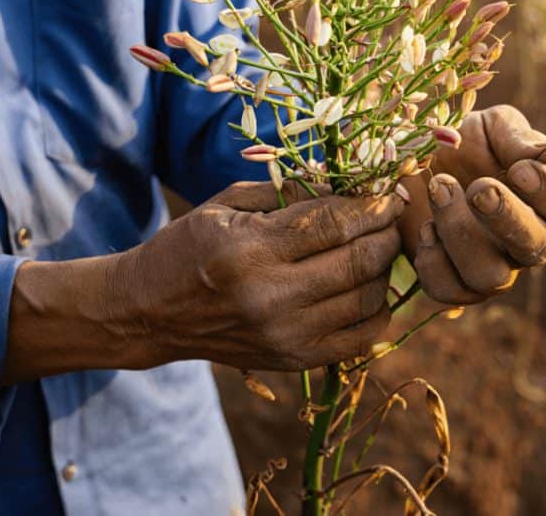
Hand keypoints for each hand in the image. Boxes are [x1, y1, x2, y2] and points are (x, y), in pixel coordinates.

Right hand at [106, 181, 403, 371]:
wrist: (152, 313)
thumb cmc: (191, 247)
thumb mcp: (227, 204)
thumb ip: (288, 191)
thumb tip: (350, 186)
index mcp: (251, 250)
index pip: (334, 224)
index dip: (372, 207)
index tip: (389, 194)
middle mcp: (271, 297)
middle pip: (359, 262)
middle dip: (387, 234)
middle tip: (393, 218)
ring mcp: (286, 335)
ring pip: (367, 299)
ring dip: (385, 269)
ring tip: (380, 248)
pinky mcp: (294, 359)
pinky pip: (361, 338)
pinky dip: (378, 310)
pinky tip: (371, 288)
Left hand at [406, 105, 545, 304]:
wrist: (409, 161)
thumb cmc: (464, 142)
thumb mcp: (491, 127)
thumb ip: (519, 138)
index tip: (521, 170)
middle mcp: (527, 242)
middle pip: (538, 249)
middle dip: (508, 218)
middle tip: (479, 187)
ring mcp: (492, 268)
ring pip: (490, 276)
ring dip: (461, 233)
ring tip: (439, 187)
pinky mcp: (453, 282)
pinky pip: (449, 290)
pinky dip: (433, 260)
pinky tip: (424, 225)